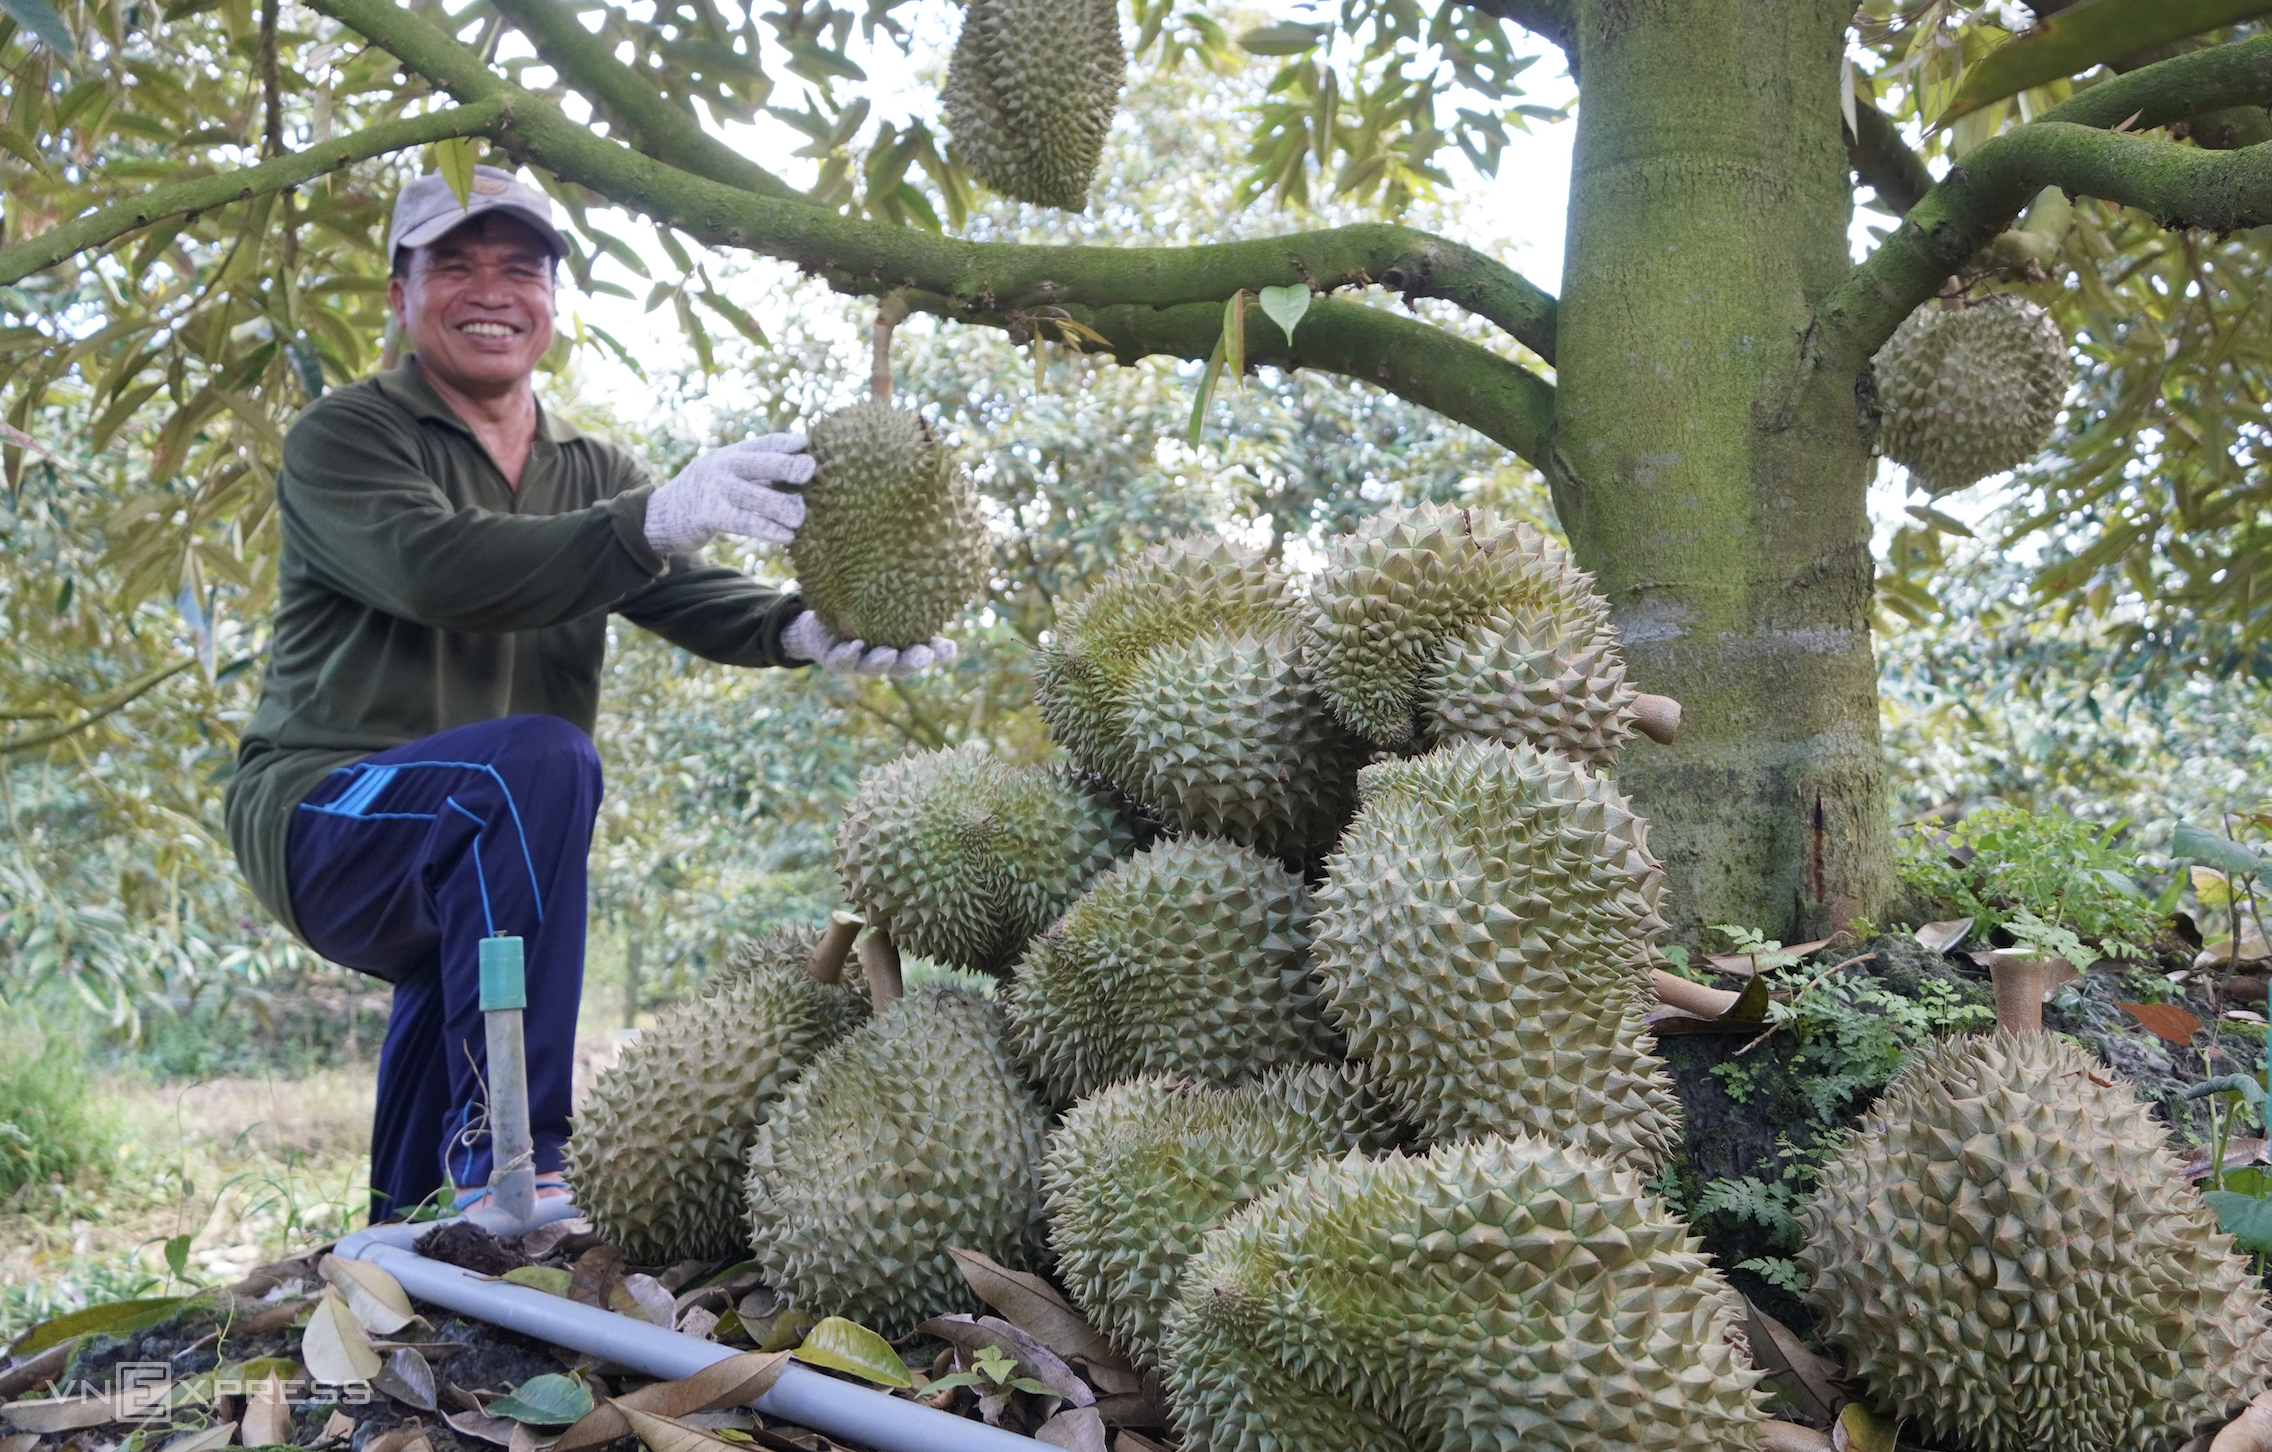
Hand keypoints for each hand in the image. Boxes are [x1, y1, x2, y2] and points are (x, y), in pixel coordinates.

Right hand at [642, 433, 811, 554]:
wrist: (662, 516)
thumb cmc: (707, 496)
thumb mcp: (727, 475)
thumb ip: (757, 473)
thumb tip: (800, 472)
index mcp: (730, 454)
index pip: (761, 443)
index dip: (783, 442)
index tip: (805, 442)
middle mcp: (722, 467)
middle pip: (757, 462)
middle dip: (785, 465)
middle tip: (810, 470)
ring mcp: (715, 490)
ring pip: (754, 496)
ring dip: (782, 506)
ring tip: (801, 517)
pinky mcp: (709, 515)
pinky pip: (745, 522)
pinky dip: (768, 529)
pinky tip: (787, 536)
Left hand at [783, 609, 957, 677]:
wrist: (818, 624)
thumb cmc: (860, 615)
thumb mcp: (886, 610)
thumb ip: (911, 609)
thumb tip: (941, 596)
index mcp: (899, 648)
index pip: (924, 652)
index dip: (937, 653)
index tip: (947, 647)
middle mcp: (882, 659)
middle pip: (901, 666)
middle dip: (912, 662)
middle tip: (922, 654)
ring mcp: (858, 662)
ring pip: (872, 667)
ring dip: (881, 662)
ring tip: (888, 653)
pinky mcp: (834, 659)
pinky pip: (841, 661)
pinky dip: (849, 655)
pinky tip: (855, 645)